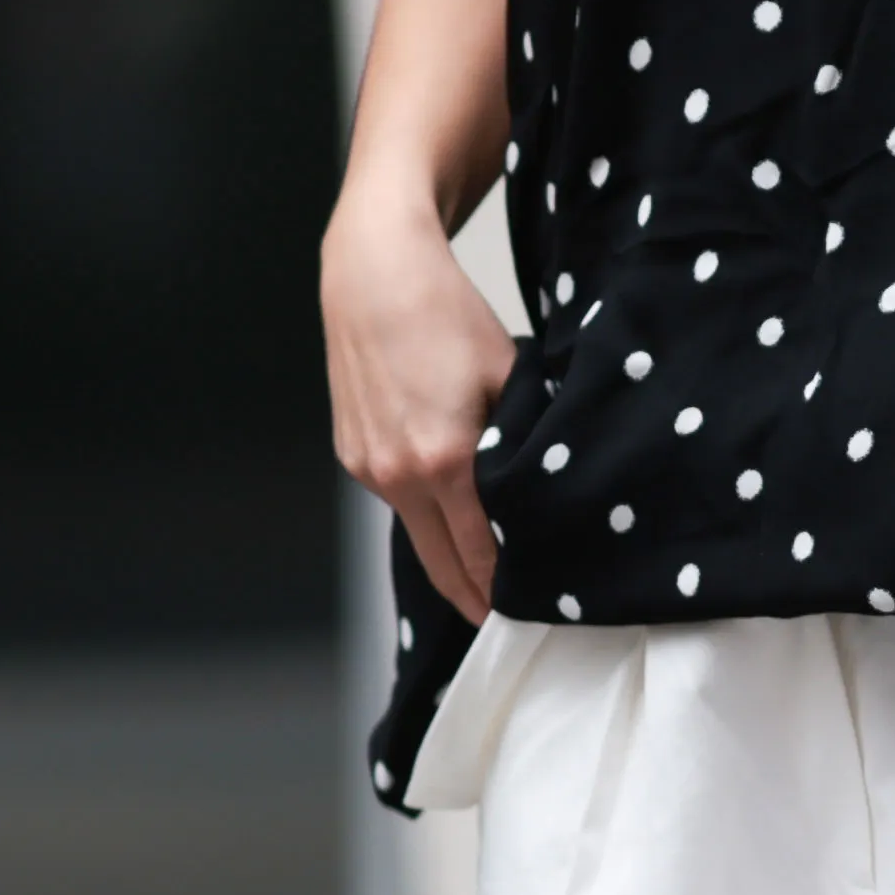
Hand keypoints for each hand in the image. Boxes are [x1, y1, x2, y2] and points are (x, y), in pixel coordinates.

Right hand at [325, 185, 517, 624]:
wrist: (374, 276)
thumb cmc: (446, 316)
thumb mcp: (507, 375)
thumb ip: (523, 441)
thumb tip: (544, 491)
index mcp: (443, 461)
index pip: (479, 554)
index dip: (503, 591)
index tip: (526, 612)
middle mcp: (396, 475)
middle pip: (440, 563)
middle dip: (472, 595)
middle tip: (502, 618)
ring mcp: (367, 468)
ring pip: (417, 528)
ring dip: (448, 546)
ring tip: (486, 558)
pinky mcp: (350, 454)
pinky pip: (395, 497)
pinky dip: (423, 506)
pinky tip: (447, 495)